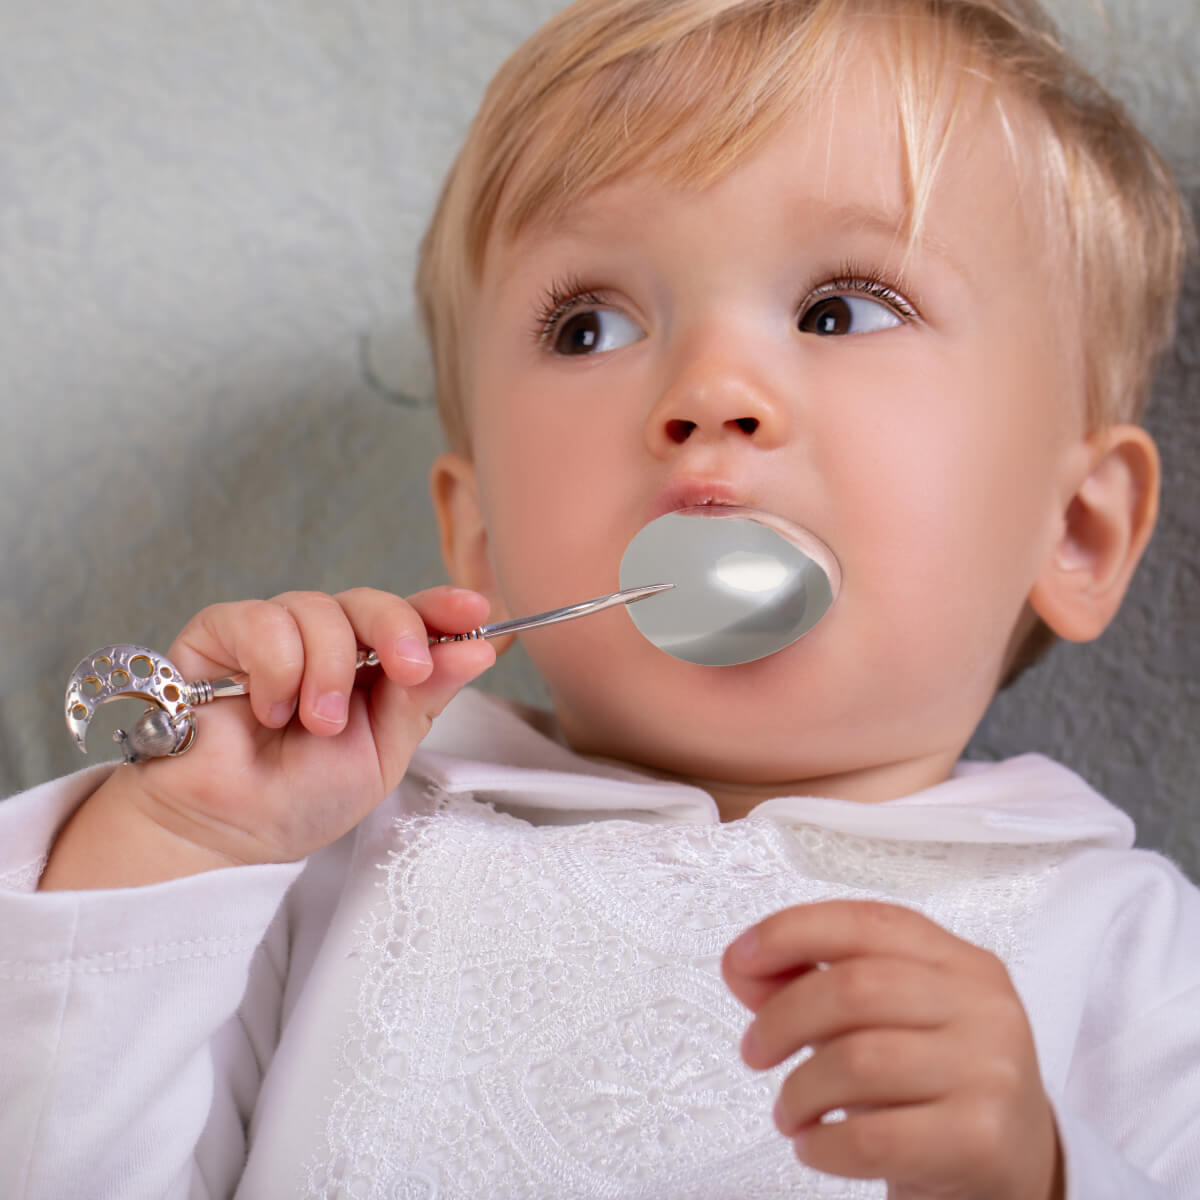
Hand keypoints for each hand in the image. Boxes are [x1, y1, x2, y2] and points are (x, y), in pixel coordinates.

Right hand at [43, 587, 493, 885]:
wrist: (229, 832)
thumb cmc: (303, 797)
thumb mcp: (384, 752)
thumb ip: (423, 697)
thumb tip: (479, 648)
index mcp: (372, 667)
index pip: (412, 618)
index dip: (443, 607)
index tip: (476, 609)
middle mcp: (327, 641)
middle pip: (371, 601)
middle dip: (398, 630)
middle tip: (407, 670)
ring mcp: (274, 631)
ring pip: (318, 608)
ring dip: (327, 671)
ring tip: (313, 724)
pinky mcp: (219, 632)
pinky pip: (262, 620)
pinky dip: (275, 667)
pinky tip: (267, 708)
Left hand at [721, 900, 1062, 1199]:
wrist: (1014, 1168)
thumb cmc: (936, 1084)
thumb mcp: (883, 1020)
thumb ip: (812, 982)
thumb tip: (743, 966)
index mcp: (960, 961)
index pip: (866, 922)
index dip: (791, 932)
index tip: (740, 957)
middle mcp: (984, 1007)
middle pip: (854, 988)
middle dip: (782, 1018)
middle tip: (755, 1050)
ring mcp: (989, 1072)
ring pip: (859, 1061)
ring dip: (800, 1090)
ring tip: (790, 1110)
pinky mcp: (981, 1140)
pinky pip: (874, 1137)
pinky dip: (822, 1143)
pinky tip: (814, 1145)